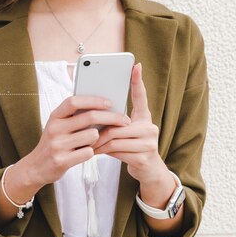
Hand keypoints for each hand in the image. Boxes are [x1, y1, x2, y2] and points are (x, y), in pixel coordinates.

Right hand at [0, 95, 129, 224]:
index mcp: (54, 117)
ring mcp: (57, 145)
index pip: (74, 102)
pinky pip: (88, 153)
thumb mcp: (58, 126)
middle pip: (89, 117)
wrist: (36, 167)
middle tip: (124, 120)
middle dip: (112, 118)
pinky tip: (84, 153)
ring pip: (92, 136)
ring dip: (98, 139)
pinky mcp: (62, 161)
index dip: (94, 100)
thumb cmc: (54, 143)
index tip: (110, 103)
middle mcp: (54, 129)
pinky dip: (91, 153)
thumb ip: (74, 117)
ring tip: (92, 142)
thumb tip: (104, 106)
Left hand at [92, 64, 167, 183]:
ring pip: (114, 138)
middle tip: (85, 132)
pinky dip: (102, 152)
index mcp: (145, 118)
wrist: (148, 171)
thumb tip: (91, 112)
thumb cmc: (130, 148)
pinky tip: (95, 152)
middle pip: (117, 123)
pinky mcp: (144, 157)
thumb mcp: (124, 133)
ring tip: (88, 144)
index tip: (136, 65)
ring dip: (97, 142)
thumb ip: (114, 123)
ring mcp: (149, 143)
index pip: (141, 97)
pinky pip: (116, 151)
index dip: (138, 81)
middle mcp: (150, 127)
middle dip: (98, 130)